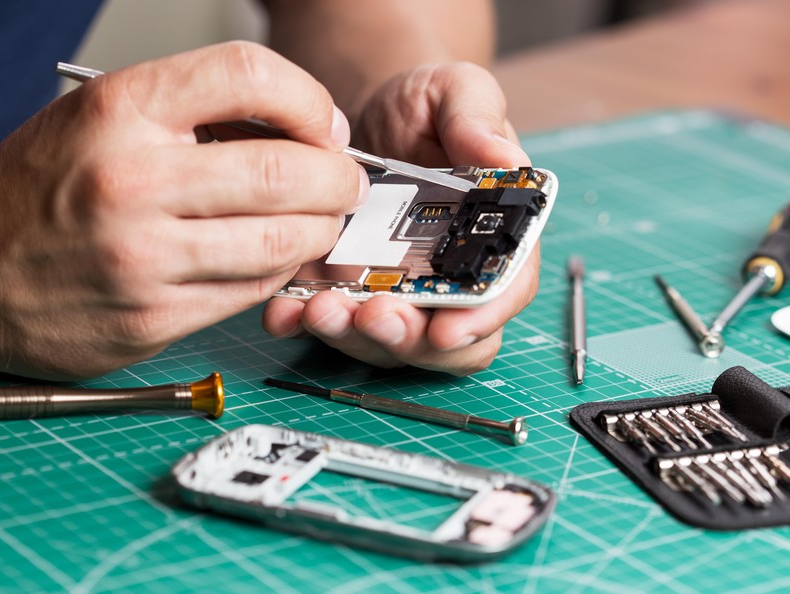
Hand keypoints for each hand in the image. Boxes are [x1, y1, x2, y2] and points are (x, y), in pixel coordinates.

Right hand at [0, 41, 367, 379]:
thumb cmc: (45, 191)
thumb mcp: (103, 118)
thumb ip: (196, 113)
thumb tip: (302, 129)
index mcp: (120, 111)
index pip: (249, 75)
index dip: (308, 99)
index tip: (323, 125)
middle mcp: (132, 180)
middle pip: (285, 170)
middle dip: (338, 178)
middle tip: (345, 182)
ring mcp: (145, 256)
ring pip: (282, 239)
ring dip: (321, 230)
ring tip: (320, 221)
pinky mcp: (157, 315)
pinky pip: (254, 289)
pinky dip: (283, 270)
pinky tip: (277, 256)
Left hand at [263, 63, 538, 375]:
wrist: (359, 119)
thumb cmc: (419, 110)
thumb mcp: (453, 92)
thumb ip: (478, 117)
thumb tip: (505, 156)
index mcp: (491, 236)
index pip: (502, 293)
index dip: (481, 319)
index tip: (448, 329)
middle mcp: (448, 277)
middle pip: (445, 339)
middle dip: (409, 338)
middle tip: (374, 315)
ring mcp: (395, 292)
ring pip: (386, 343)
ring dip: (354, 337)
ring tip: (321, 308)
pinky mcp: (345, 293)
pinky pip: (330, 326)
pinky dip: (304, 326)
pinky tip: (284, 311)